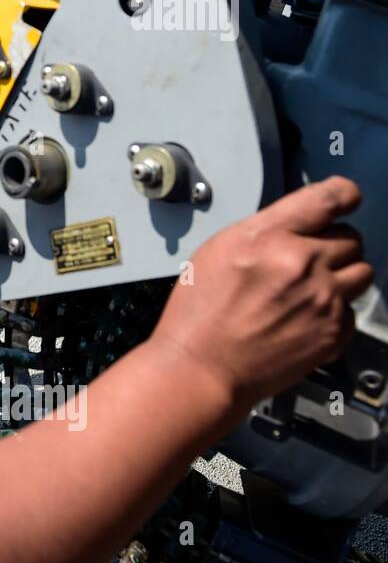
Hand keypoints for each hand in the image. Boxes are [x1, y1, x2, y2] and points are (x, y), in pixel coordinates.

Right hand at [148, 176, 372, 409]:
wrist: (203, 367)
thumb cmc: (199, 315)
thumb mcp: (218, 251)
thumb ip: (265, 230)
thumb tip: (297, 223)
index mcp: (268, 237)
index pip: (328, 198)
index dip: (344, 195)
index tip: (346, 198)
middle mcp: (302, 263)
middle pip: (351, 237)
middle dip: (332, 246)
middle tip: (307, 261)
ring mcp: (323, 298)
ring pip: (362, 272)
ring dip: (341, 276)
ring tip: (310, 290)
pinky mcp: (335, 331)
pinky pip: (353, 310)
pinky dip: (334, 313)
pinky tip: (303, 319)